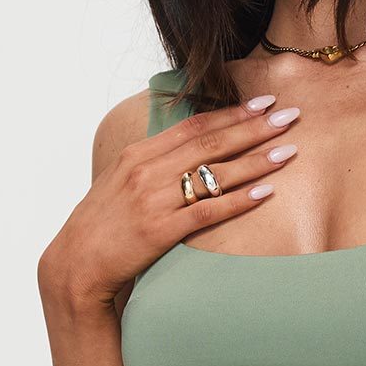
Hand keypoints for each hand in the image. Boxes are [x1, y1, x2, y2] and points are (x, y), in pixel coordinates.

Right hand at [39, 91, 301, 308]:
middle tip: (289, 116)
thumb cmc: (102, 224)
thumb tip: (187, 151)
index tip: (263, 102)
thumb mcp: (121, 181)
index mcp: (138, 153)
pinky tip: (266, 193)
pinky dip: (239, 201)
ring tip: (288, 151)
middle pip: (211, 142)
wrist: (76, 263)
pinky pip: (208, 211)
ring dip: (256, 160)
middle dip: (255, 127)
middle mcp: (147, 170)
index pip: (194, 125)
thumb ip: (153, 163)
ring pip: (215, 173)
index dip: (232, 113)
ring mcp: (154, 199)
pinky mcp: (161, 230)